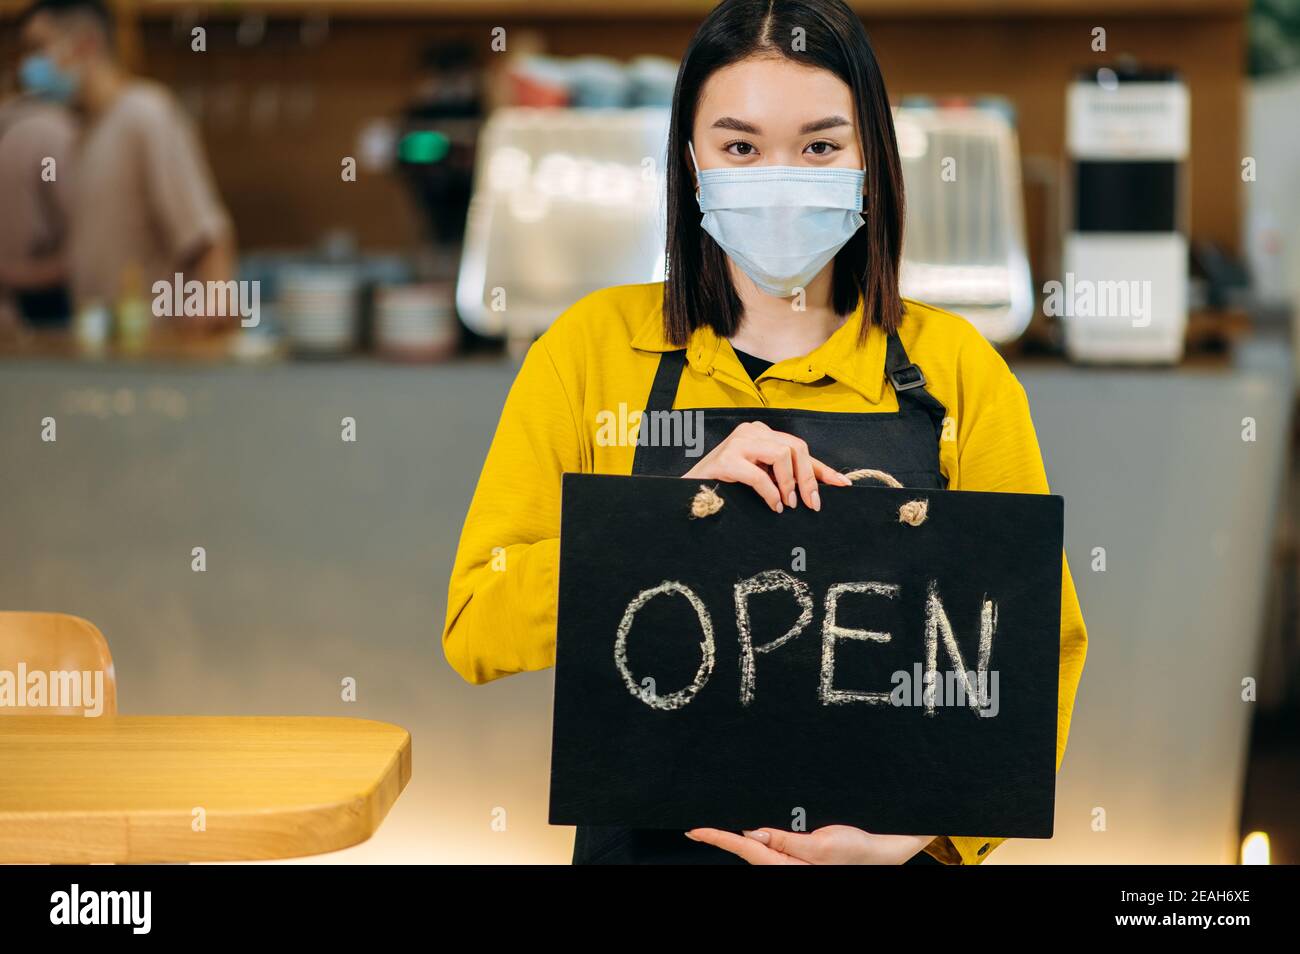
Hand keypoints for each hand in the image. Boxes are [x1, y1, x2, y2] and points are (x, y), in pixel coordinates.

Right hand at [682, 420, 850, 512]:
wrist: (688, 492)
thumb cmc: (725, 486)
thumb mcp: (760, 477)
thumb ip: (782, 477)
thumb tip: (815, 491)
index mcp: (761, 434)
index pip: (799, 448)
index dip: (822, 469)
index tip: (841, 485)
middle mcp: (751, 431)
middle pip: (795, 447)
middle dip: (808, 478)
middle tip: (811, 504)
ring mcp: (738, 442)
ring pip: (782, 454)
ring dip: (790, 483)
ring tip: (789, 504)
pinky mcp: (726, 459)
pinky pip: (759, 475)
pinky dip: (771, 493)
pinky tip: (774, 506)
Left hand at [686, 825, 935, 864]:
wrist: (883, 850)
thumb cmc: (855, 850)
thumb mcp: (819, 844)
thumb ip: (783, 840)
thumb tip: (750, 834)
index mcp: (786, 866)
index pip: (744, 850)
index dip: (717, 838)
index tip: (694, 830)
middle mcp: (786, 866)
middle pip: (748, 851)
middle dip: (727, 837)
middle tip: (702, 826)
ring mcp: (793, 861)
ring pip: (761, 848)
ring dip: (745, 837)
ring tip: (727, 825)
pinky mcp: (801, 854)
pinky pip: (775, 846)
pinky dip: (762, 837)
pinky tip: (759, 829)